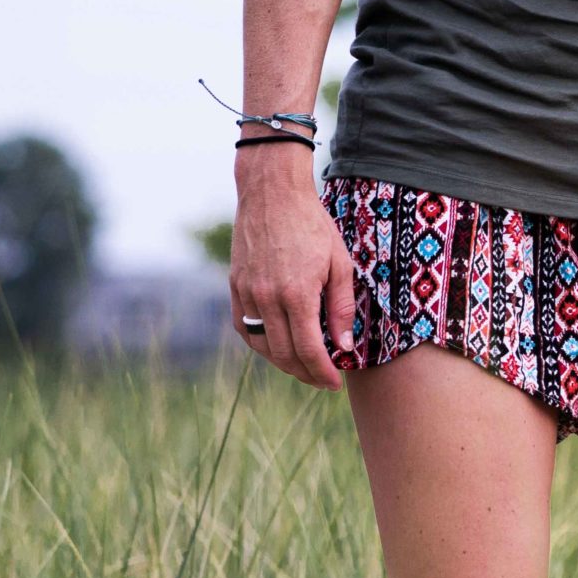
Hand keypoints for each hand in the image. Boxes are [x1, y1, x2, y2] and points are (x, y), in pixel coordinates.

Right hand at [228, 148, 355, 388]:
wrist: (273, 193)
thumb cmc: (312, 226)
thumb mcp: (339, 264)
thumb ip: (340, 308)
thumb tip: (343, 347)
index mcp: (297, 293)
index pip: (308, 350)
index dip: (322, 372)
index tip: (333, 383)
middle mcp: (267, 297)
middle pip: (284, 354)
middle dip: (305, 373)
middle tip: (322, 380)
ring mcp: (247, 292)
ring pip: (261, 344)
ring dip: (282, 362)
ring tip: (303, 366)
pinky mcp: (235, 285)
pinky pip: (243, 326)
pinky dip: (260, 343)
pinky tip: (276, 347)